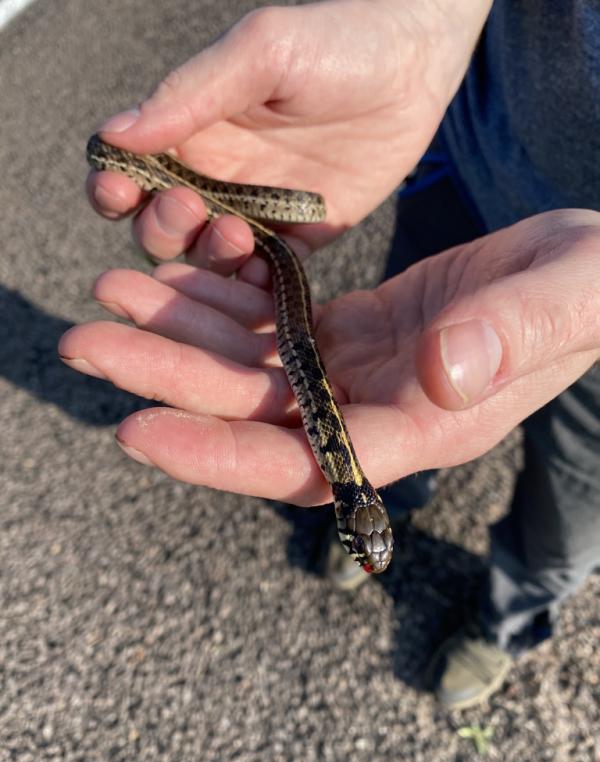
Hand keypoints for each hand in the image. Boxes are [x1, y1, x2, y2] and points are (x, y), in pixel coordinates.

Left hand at [60, 210, 599, 505]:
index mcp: (424, 426)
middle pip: (256, 413)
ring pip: (254, 366)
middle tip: (87, 342)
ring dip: (182, 332)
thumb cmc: (588, 289)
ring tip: (115, 291)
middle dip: (170, 380)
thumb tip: (442, 372)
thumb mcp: (567, 297)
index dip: (221, 454)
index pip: (308, 460)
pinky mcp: (355, 331)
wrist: (586, 270)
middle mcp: (380, 410)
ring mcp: (362, 372)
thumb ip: (516, 335)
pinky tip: (179, 270)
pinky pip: (275, 324)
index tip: (136, 429)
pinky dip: (225, 301)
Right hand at [86, 0, 491, 262]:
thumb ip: (191, 93)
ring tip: (236, 233)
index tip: (118, 192)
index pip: (130, 171)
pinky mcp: (301, 236)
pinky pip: (265, 275)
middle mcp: (217, 176)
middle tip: (191, 206)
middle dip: (162, 227)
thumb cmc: (336, 39)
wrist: (415, 62)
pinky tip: (262, 273)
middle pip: (160, 226)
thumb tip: (114, 135)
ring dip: (208, 257)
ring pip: (207, 258)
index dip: (114, 189)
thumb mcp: (260, 53)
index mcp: (192, 129)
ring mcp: (258, 211)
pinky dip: (255, 285)